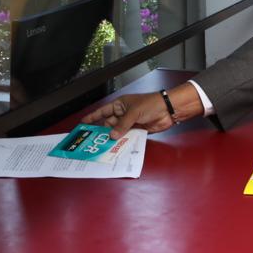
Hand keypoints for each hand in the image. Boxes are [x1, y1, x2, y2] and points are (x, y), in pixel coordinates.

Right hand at [82, 85, 201, 139]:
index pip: (103, 111)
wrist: (168, 110)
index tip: (84, 123)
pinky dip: (124, 142)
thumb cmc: (151, 104)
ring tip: (105, 147)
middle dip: (104, 132)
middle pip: (109, 124)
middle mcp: (124, 114)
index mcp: (120, 105)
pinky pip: (128, 137)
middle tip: (95, 141)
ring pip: (118, 132)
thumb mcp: (134, 112)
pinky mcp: (138, 130)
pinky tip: (119, 148)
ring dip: (114, 139)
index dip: (93, 117)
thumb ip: (122, 125)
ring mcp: (131, 123)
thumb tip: (112, 135)